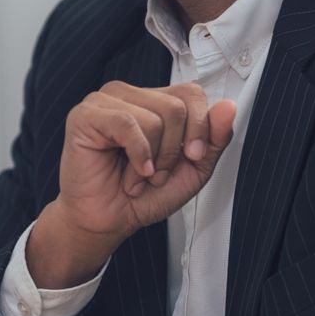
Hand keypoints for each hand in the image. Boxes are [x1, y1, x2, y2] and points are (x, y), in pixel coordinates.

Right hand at [32, 82, 234, 287]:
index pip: (191, 93)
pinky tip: (130, 174)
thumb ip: (214, 139)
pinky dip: (137, 155)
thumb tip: (229, 107)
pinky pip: (127, 124)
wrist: (109, 222)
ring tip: (138, 176)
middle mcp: (130, 95)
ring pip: (154, 118)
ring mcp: (105, 101)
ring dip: (153, 160)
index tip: (191, 157)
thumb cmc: (144, 195)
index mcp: (154, 101)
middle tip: (156, 174)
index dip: (200, 128)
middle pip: (176, 108)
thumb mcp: (193, 169)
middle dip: (172, 152)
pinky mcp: (86, 115)